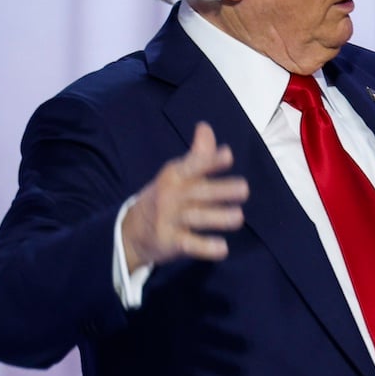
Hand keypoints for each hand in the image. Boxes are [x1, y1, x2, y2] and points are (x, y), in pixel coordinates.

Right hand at [122, 122, 248, 271]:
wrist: (130, 231)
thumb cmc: (165, 197)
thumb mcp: (177, 174)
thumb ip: (198, 155)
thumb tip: (206, 127)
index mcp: (175, 175)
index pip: (193, 166)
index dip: (210, 161)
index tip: (227, 155)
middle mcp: (171, 196)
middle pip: (199, 192)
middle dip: (222, 190)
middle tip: (244, 189)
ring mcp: (169, 219)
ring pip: (197, 218)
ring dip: (218, 218)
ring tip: (238, 217)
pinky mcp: (169, 242)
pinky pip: (189, 244)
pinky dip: (205, 248)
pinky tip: (222, 249)